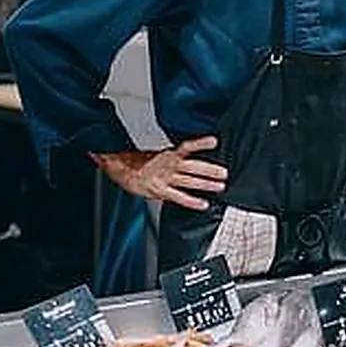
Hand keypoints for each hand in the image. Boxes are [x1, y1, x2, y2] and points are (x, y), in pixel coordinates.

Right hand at [92, 136, 227, 210]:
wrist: (120, 168)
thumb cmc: (141, 162)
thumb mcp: (161, 155)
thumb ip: (177, 158)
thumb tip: (192, 157)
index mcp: (169, 154)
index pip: (187, 146)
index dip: (201, 143)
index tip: (214, 142)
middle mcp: (169, 164)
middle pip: (193, 165)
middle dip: (210, 170)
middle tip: (225, 173)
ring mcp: (164, 178)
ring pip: (188, 180)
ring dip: (206, 184)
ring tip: (219, 186)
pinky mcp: (159, 190)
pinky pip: (178, 196)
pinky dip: (191, 201)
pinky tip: (203, 204)